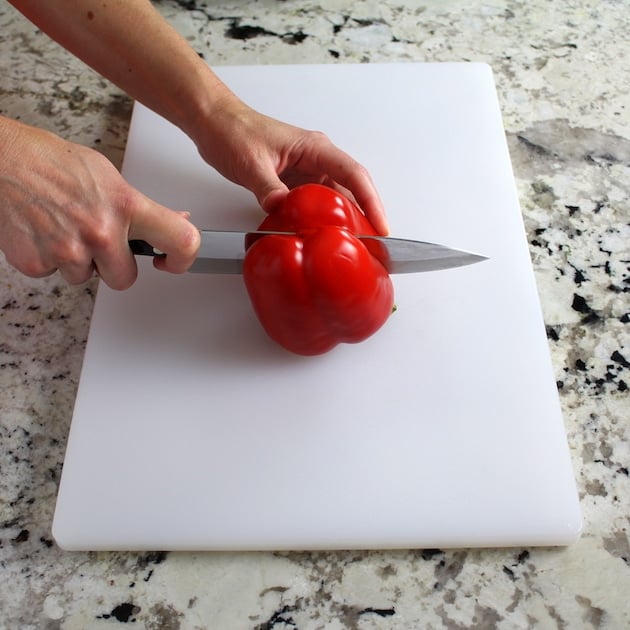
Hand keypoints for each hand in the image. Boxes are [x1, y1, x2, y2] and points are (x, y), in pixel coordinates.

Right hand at [0, 117, 199, 289]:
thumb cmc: (53, 163)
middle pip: (125, 279)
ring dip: (78, 261)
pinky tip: (44, 232)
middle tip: (95, 238)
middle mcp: (100, 230)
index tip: (172, 262)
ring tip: (64, 227)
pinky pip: (55, 275)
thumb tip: (177, 220)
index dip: (183, 259)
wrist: (1, 159)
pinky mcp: (36, 262)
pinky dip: (49, 259)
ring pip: (86, 278)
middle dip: (112, 265)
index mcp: (125, 205)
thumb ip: (143, 206)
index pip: (181, 239)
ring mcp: (68, 250)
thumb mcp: (108, 177)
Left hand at [191, 99, 389, 235]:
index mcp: (314, 148)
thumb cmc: (234, 131)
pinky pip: (315, 204)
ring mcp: (306, 172)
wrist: (216, 124)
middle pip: (352, 189)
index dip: (371, 201)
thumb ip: (268, 187)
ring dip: (345, 220)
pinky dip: (322, 220)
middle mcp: (316, 159)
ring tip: (354, 245)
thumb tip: (282, 208)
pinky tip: (322, 237)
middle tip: (373, 244)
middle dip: (366, 215)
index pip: (353, 174)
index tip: (380, 225)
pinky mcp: (294, 183)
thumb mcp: (251, 162)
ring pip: (335, 198)